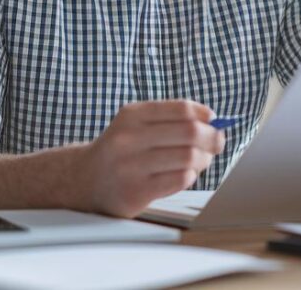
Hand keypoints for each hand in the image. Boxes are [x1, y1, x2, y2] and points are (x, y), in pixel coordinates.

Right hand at [74, 100, 225, 217]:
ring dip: (203, 159)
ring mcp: (130, 166)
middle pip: (190, 132)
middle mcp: (128, 138)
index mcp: (132, 115)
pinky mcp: (136, 191)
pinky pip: (180, 179)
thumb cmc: (121, 150)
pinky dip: (190, 176)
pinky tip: (183, 175)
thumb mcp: (136, 124)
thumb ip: (171, 120)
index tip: (214, 122)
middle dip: (211, 138)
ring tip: (200, 161)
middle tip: (216, 144)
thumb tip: (214, 123)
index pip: (181, 109)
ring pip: (188, 157)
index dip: (205, 116)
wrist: (84, 180)